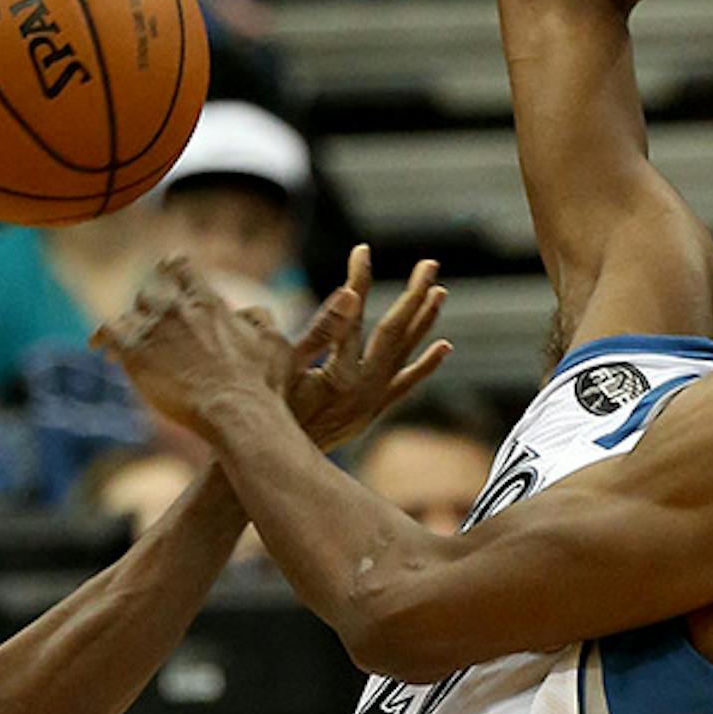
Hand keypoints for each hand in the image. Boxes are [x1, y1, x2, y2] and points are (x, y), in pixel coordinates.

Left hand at [93, 258, 296, 436]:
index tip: (169, 272)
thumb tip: (248, 313)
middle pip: (151, 288)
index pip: (180, 267)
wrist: (236, 413)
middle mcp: (176, 307)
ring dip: (133, 323)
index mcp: (207, 300)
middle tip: (151, 318)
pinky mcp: (134, 353)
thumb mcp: (275, 342)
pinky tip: (100, 348)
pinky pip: (108, 332)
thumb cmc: (261, 383)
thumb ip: (261, 319)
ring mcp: (152, 328)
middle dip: (152, 301)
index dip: (173, 269)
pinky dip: (103, 337)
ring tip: (127, 339)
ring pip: (131, 311)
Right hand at [288, 245, 450, 451]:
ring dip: (424, 321)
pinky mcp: (372, 411)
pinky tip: (444, 347)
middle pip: (395, 332)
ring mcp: (372, 402)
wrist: (274, 463)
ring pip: (405, 355)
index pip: (354, 317)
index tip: (362, 250)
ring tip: (441, 290)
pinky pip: (405, 384)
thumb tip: (348, 295)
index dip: (359, 280)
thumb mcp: (283, 367)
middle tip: (430, 264)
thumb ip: (317, 332)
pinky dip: (424, 365)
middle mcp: (364, 390)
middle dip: (413, 295)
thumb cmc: (268, 412)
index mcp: (339, 375)